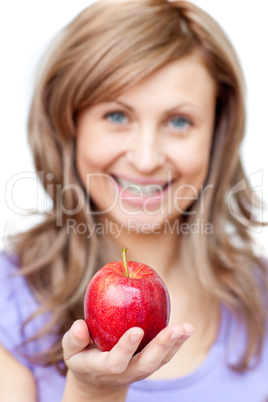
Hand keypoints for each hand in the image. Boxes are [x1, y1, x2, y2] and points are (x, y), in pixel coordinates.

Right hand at [62, 319, 193, 400]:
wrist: (98, 380)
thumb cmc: (83, 357)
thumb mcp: (71, 350)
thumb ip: (74, 339)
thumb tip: (80, 325)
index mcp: (103, 368)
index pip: (115, 362)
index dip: (126, 348)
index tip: (136, 330)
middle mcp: (125, 372)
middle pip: (146, 364)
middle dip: (161, 346)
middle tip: (176, 328)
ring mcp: (139, 370)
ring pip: (159, 361)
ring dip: (174, 345)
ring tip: (187, 328)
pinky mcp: (150, 364)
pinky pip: (165, 356)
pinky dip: (177, 343)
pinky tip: (187, 329)